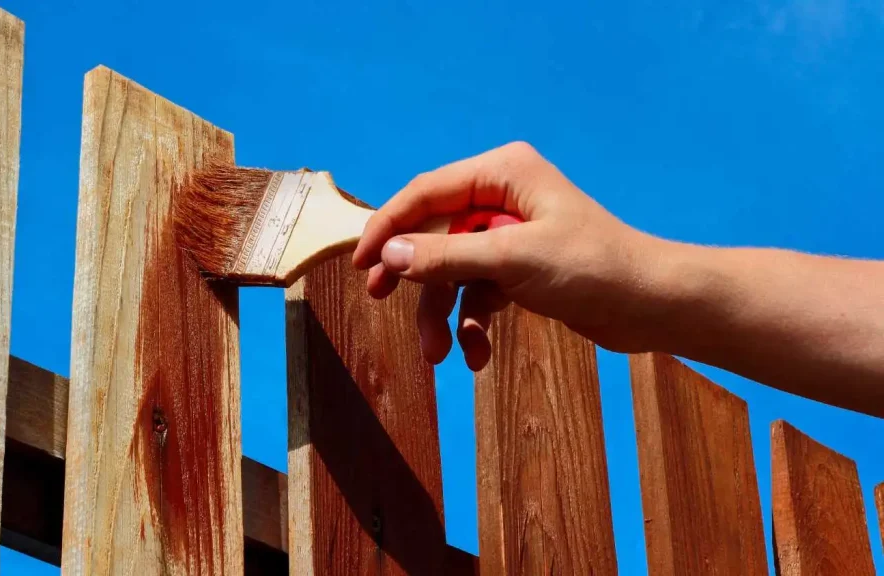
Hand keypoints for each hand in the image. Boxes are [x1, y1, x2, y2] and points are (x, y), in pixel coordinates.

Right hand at [352, 141, 660, 369]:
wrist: (653, 306)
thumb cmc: (593, 268)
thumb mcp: (512, 259)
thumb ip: (446, 255)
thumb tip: (389, 252)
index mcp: (502, 173)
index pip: (426, 193)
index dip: (388, 226)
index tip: (361, 264)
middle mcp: (502, 197)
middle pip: (434, 233)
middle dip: (414, 275)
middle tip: (381, 299)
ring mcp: (511, 235)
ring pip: (454, 270)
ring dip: (442, 312)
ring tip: (438, 354)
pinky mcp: (521, 269)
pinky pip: (479, 292)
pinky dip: (473, 323)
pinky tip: (477, 355)